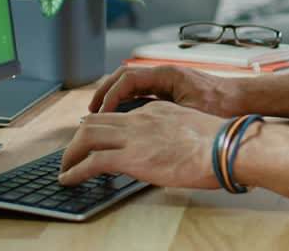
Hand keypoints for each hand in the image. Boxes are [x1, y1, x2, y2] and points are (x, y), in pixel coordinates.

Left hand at [58, 100, 223, 188]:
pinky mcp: (130, 157)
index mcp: (155, 110)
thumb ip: (174, 135)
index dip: (103, 127)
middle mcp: (140, 118)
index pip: (120, 115)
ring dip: (71, 152)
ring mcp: (133, 136)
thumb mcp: (190, 130)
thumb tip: (170, 151)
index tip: (95, 138)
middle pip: (96, 120)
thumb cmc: (218, 144)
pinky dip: (75, 170)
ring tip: (65, 168)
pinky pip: (92, 161)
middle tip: (72, 153)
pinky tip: (69, 179)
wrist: (224, 146)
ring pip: (87, 136)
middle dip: (79, 137)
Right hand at [90, 65, 242, 117]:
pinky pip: (142, 93)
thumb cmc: (222, 106)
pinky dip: (128, 102)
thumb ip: (163, 117)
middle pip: (125, 77)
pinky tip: (122, 118)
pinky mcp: (171, 91)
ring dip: (115, 97)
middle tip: (91, 112)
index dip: (110, 95)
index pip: (128, 79)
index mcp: (167, 74)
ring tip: (101, 115)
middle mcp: (164, 74)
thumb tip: (137, 127)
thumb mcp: (190, 114)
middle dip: (105, 93)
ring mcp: (167, 81)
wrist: (243, 101)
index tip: (100, 113)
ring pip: (132, 84)